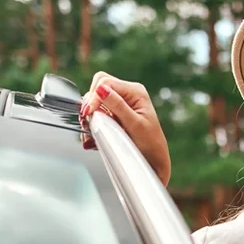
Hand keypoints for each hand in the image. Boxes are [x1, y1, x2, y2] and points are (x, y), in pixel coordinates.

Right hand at [79, 71, 171, 185]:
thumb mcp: (134, 124)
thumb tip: (101, 89)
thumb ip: (117, 105)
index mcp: (135, 91)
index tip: (89, 113)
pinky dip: (92, 122)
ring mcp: (120, 104)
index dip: (94, 97)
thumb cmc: (150, 143)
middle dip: (90, 104)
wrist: (154, 161)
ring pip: (95, 100)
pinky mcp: (114, 115)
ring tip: (93, 130)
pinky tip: (95, 134)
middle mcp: (127, 94)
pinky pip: (97, 112)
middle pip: (97, 87)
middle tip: (90, 120)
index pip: (105, 82)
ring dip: (90, 115)